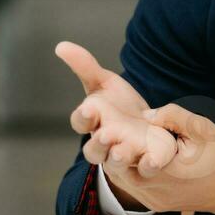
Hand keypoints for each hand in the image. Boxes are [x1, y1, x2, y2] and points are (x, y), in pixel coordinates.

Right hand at [56, 42, 171, 208]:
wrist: (147, 127)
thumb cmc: (119, 105)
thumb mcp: (104, 82)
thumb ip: (84, 66)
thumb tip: (61, 45)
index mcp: (93, 123)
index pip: (81, 122)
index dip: (83, 117)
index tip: (89, 109)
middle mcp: (105, 143)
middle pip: (94, 150)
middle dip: (99, 143)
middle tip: (106, 134)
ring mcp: (124, 156)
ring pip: (116, 162)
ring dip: (118, 157)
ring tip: (122, 152)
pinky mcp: (145, 163)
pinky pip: (144, 168)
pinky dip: (148, 165)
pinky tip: (153, 159)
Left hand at [112, 104, 214, 214]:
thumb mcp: (202, 128)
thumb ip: (173, 116)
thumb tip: (144, 115)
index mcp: (164, 169)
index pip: (125, 153)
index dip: (113, 139)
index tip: (107, 127)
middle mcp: (154, 188)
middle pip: (116, 166)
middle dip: (109, 148)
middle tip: (103, 131)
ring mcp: (151, 199)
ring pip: (119, 177)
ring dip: (114, 158)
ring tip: (112, 139)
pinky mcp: (152, 203)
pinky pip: (129, 185)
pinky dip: (124, 168)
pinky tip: (126, 152)